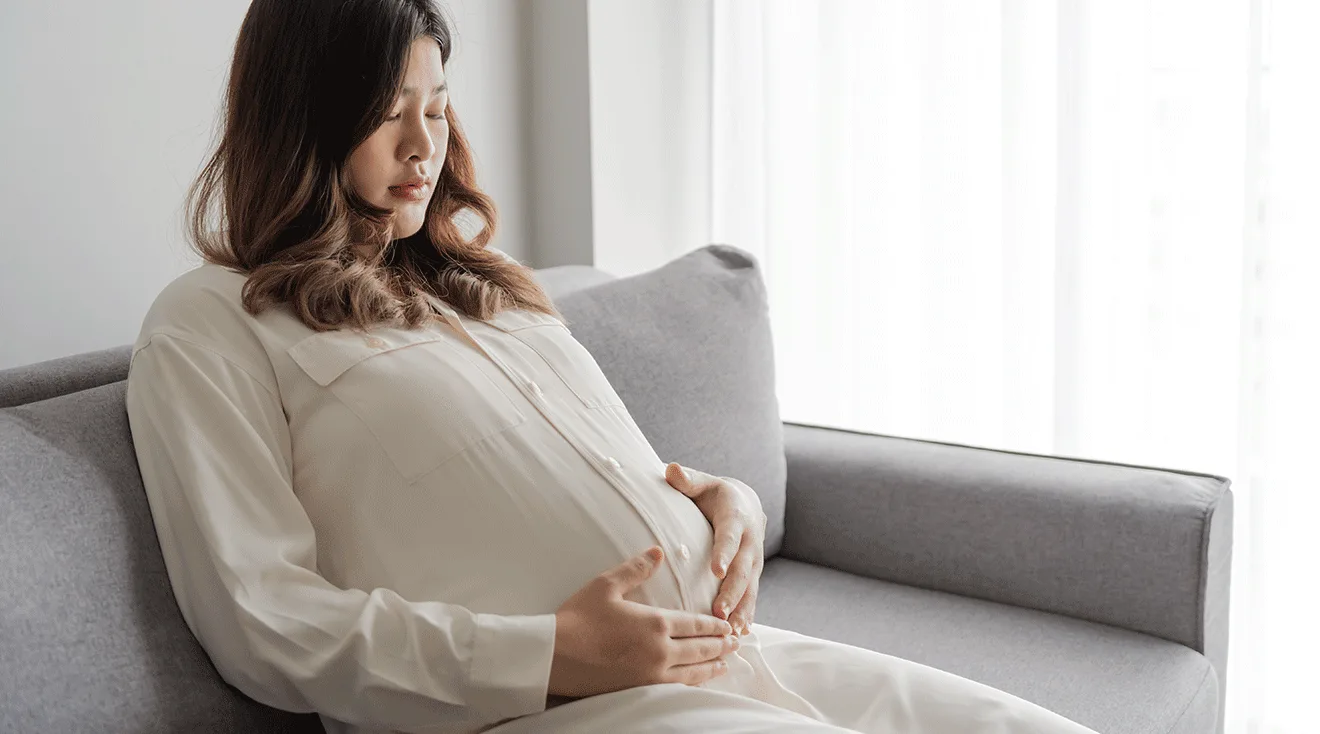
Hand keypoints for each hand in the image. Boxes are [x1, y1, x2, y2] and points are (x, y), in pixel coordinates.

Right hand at [549, 546, 738, 697]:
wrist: (554, 656)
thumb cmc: (578, 618)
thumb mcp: (606, 585)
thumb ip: (636, 569)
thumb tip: (658, 552)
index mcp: (656, 623)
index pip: (696, 624)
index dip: (715, 625)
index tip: (729, 625)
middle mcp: (660, 651)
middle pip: (700, 649)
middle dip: (720, 645)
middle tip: (736, 643)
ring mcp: (652, 674)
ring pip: (692, 672)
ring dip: (712, 666)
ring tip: (725, 664)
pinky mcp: (640, 689)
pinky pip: (676, 687)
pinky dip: (693, 683)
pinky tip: (697, 682)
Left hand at [664, 463, 766, 635]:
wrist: (745, 504)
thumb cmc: (713, 494)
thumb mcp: (702, 483)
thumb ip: (687, 480)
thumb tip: (671, 470)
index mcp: (736, 517)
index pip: (730, 536)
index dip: (725, 553)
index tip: (716, 571)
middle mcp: (750, 541)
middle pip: (743, 570)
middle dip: (732, 592)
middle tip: (718, 612)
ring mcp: (754, 561)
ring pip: (750, 588)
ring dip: (741, 610)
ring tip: (731, 631)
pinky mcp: (753, 575)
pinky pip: (751, 597)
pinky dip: (747, 615)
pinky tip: (740, 634)